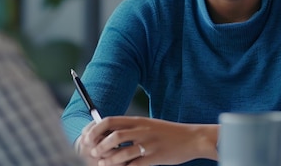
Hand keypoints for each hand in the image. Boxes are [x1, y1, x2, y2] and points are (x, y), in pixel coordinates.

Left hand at [81, 116, 218, 165]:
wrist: (192, 138)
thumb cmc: (168, 133)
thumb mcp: (149, 125)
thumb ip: (132, 128)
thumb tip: (109, 134)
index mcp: (138, 120)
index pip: (110, 121)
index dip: (95, 129)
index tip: (88, 137)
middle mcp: (142, 130)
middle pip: (113, 135)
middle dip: (99, 145)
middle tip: (94, 152)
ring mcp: (148, 144)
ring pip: (122, 152)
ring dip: (109, 159)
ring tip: (103, 163)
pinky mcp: (155, 157)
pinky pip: (135, 165)